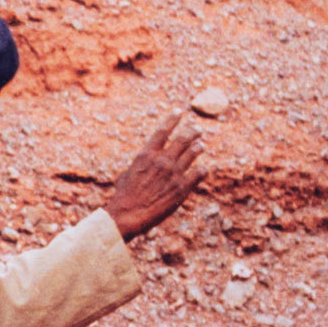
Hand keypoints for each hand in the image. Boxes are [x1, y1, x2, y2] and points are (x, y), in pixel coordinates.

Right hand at [104, 113, 204, 241]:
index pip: (162, 131)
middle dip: (191, 132)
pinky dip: (202, 170)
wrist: (129, 214)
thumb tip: (139, 166)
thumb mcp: (126, 175)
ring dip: (198, 147)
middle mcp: (162, 160)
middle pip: (182, 139)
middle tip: (197, 130)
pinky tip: (203, 169)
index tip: (180, 112)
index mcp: (146, 155)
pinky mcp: (182, 187)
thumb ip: (137, 166)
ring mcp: (174, 173)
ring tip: (201, 145)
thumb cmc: (124, 196)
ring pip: (193, 153)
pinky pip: (198, 173)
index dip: (172, 120)